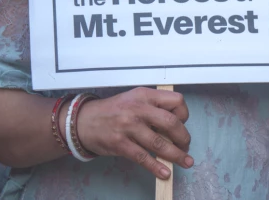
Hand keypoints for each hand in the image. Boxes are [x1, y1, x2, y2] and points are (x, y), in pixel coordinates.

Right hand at [75, 87, 191, 179]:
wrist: (83, 121)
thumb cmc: (113, 111)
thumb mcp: (135, 99)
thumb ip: (154, 107)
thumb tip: (176, 126)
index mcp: (145, 95)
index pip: (176, 101)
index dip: (184, 114)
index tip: (182, 124)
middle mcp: (138, 109)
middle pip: (171, 123)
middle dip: (183, 137)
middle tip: (186, 145)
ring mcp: (128, 127)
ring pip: (159, 143)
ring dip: (176, 155)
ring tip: (185, 162)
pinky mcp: (120, 144)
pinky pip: (143, 157)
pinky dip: (156, 167)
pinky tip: (165, 173)